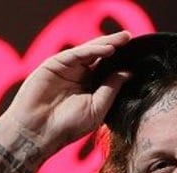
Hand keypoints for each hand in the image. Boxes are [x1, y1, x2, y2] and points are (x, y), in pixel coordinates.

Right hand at [2, 30, 132, 153]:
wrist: (39, 131)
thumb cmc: (67, 126)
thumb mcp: (97, 109)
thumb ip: (111, 89)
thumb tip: (128, 73)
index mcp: (90, 87)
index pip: (107, 69)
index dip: (120, 61)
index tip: (136, 54)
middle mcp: (79, 75)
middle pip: (99, 56)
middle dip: (114, 46)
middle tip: (129, 37)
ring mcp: (66, 69)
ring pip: (88, 52)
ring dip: (105, 44)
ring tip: (122, 41)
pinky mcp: (54, 64)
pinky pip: (76, 54)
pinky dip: (91, 50)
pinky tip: (107, 50)